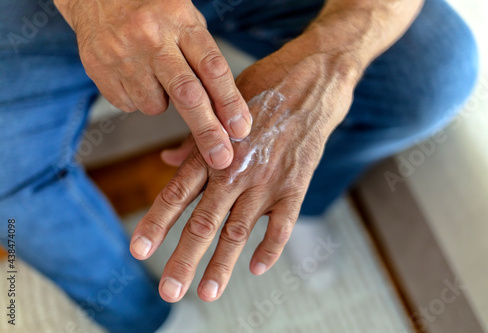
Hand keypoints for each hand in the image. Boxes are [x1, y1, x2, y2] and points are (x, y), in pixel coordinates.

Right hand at [54, 0, 251, 168]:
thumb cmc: (153, 10)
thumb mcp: (185, 20)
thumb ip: (204, 59)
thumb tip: (227, 110)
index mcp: (180, 22)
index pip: (212, 69)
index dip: (230, 102)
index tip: (241, 129)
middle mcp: (152, 38)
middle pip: (187, 95)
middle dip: (207, 131)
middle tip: (221, 158)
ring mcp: (123, 55)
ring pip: (156, 106)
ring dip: (164, 103)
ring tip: (157, 75)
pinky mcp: (100, 71)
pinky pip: (130, 104)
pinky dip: (139, 98)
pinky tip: (135, 75)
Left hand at [130, 28, 360, 301]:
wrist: (310, 80)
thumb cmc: (261, 91)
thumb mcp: (220, 108)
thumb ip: (193, 142)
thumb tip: (166, 159)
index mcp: (213, 153)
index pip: (176, 194)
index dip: (156, 224)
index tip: (138, 250)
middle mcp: (235, 171)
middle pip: (204, 223)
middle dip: (184, 260)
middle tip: (168, 292)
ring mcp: (266, 181)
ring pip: (240, 231)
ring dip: (222, 265)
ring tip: (207, 293)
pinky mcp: (295, 185)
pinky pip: (283, 225)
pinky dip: (270, 248)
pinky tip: (258, 269)